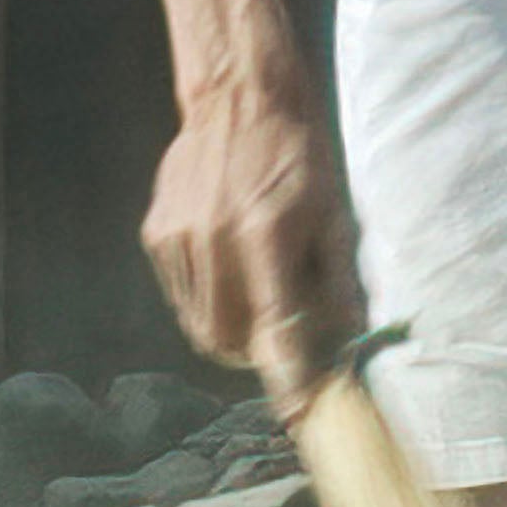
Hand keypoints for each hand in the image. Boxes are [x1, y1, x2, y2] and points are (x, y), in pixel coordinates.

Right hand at [141, 79, 357, 409]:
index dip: (287, 377)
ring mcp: (179, 238)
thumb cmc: (296, 152)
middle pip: (227, 339)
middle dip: (254, 357)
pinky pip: (181, 294)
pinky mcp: (158, 234)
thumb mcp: (332, 210)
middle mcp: (214, 241)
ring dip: (229, 331)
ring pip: (199, 323)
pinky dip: (207, 300)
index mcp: (264, 235)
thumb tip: (349, 336)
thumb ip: (338, 277)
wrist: (238, 96)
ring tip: (254, 302)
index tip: (298, 410)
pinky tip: (228, 270)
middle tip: (279, 347)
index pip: (275, 328)